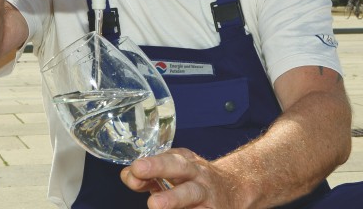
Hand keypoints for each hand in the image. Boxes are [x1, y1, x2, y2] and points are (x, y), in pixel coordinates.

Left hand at [120, 148, 240, 208]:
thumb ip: (150, 174)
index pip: (166, 158)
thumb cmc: (195, 180)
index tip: (134, 168)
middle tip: (138, 170)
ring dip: (173, 198)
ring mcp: (206, 194)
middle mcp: (196, 174)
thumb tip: (128, 176)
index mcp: (185, 161)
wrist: (234, 190)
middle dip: (158, 167)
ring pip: (191, 194)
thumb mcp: (176, 171)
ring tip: (154, 204)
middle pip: (178, 167)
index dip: (150, 163)